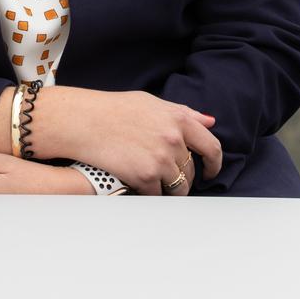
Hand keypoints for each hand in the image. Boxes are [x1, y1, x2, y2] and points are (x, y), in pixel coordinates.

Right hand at [66, 89, 222, 195]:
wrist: (85, 121)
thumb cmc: (116, 110)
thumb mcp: (153, 103)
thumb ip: (183, 113)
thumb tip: (210, 122)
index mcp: (179, 119)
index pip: (212, 147)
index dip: (214, 164)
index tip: (210, 172)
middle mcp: (174, 139)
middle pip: (190, 171)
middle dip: (182, 176)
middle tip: (165, 174)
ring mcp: (161, 159)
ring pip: (178, 187)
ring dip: (169, 189)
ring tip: (152, 181)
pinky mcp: (145, 177)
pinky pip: (158, 195)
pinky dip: (150, 193)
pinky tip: (138, 183)